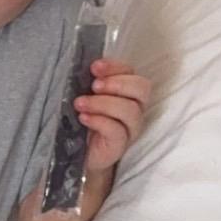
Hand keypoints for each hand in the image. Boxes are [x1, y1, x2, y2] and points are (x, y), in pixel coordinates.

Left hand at [75, 57, 151, 176]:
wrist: (79, 154)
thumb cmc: (84, 121)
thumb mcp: (86, 97)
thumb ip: (87, 83)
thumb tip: (78, 69)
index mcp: (126, 92)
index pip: (131, 72)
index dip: (115, 67)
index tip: (95, 67)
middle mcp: (134, 108)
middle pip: (142, 88)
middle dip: (117, 83)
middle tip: (94, 86)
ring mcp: (130, 128)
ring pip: (130, 110)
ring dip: (103, 103)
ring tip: (80, 103)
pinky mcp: (120, 145)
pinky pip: (117, 131)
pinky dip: (99, 121)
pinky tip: (84, 118)